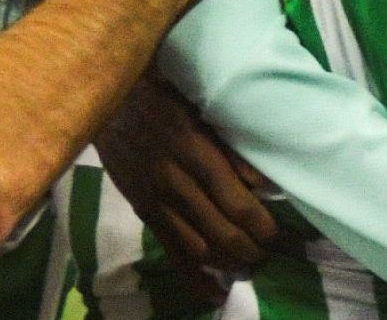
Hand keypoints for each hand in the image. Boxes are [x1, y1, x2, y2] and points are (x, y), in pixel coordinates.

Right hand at [95, 76, 277, 280]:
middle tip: (271, 252)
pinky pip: (170, 251)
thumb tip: (263, 183)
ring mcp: (154, 199)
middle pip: (222, 233)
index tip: (281, 233)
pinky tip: (214, 292)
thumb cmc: (161, 93)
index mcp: (193, 149)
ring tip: (250, 265)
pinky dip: (194, 277)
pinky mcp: (142, 210)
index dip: (264, 226)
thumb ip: (230, 145)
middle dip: (252, 251)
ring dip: (229, 264)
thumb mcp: (199, 106)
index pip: (237, 202)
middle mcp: (173, 180)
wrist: (105, 98)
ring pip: (198, 249)